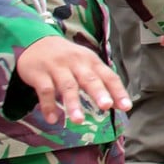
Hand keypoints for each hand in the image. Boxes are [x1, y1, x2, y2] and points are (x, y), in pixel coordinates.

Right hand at [16, 36, 131, 125]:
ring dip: (73, 104)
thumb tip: (118, 104)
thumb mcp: (86, 64)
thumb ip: (101, 82)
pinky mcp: (39, 74)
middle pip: (89, 78)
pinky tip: (52, 119)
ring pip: (67, 86)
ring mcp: (57, 67)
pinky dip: (48, 106)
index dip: (118, 91)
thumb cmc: (67, 58)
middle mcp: (76, 63)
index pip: (108, 76)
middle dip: (99, 92)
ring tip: (79, 121)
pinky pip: (45, 91)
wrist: (36, 42)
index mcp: (91, 61)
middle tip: (106, 106)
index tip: (126, 106)